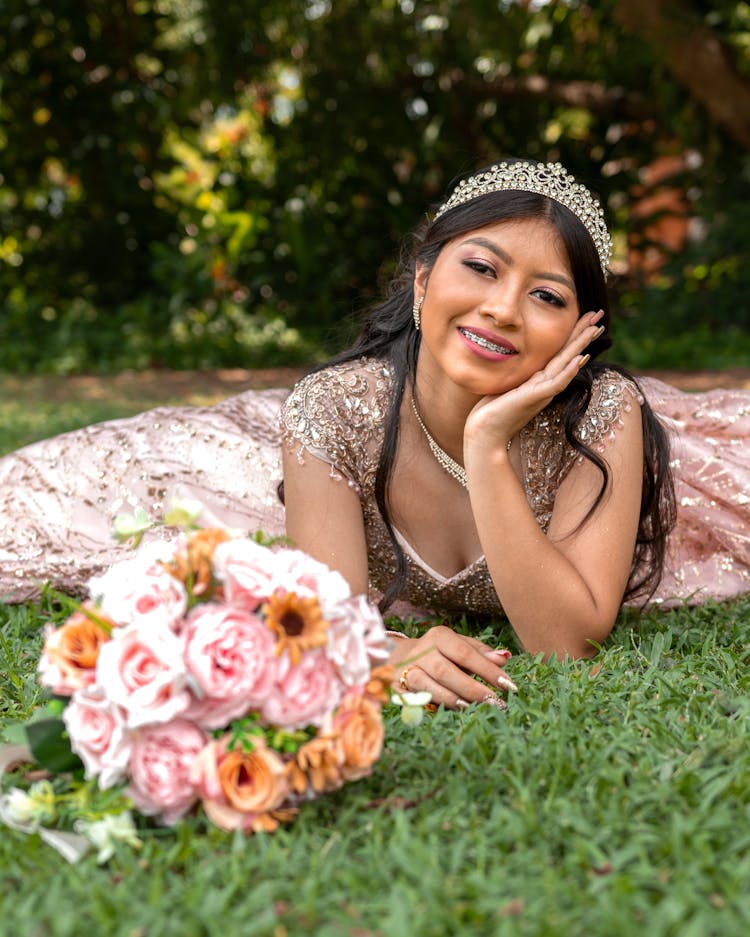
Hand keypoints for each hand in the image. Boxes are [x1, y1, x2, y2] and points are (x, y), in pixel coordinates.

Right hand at [389, 625, 516, 708]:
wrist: (400, 657)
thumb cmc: (440, 653)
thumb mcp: (460, 646)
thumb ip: (481, 653)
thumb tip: (505, 657)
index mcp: (439, 636)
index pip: (465, 653)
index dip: (487, 670)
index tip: (509, 685)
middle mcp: (421, 650)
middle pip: (446, 670)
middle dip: (472, 688)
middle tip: (495, 702)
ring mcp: (406, 668)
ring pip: (427, 684)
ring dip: (452, 698)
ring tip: (474, 707)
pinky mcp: (397, 686)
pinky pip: (415, 698)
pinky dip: (433, 704)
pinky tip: (452, 710)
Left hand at [464, 310, 604, 455]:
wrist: (485, 434)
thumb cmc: (492, 411)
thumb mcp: (508, 385)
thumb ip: (521, 375)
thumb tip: (523, 361)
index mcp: (540, 380)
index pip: (561, 353)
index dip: (574, 335)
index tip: (587, 318)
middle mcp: (546, 385)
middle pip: (570, 354)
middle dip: (584, 333)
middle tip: (599, 313)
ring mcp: (542, 392)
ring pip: (567, 364)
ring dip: (581, 346)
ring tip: (595, 328)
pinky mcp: (534, 398)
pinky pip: (556, 383)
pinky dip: (568, 371)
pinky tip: (579, 358)